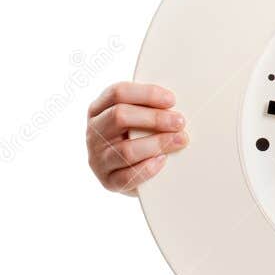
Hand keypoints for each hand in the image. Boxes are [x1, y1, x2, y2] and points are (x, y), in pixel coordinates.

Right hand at [86, 81, 188, 195]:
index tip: (171, 100)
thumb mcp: (136, 118)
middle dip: (154, 118)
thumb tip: (175, 104)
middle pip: (119, 116)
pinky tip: (163, 160)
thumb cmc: (136, 137)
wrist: (128, 173)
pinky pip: (128, 176)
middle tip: (180, 122)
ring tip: (180, 140)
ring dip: (158, 143)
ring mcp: (98, 158)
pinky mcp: (107, 181)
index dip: (146, 94)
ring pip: (126, 149)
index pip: (117, 93)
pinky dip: (148, 168)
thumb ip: (148, 108)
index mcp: (99, 109)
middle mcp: (94, 132)